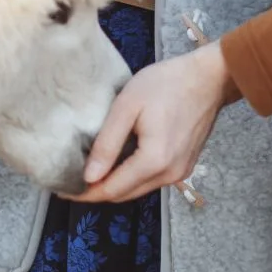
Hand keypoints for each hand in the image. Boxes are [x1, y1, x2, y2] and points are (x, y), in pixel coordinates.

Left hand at [71, 42, 240, 204]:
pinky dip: (132, 177)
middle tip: (71, 181)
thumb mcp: (128, 106)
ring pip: (138, 189)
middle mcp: (169, 174)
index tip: (62, 190)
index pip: (111, 190)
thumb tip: (89, 177)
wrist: (210, 77)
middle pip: (124, 194)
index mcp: (153, 161)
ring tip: (91, 172)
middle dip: (96, 191)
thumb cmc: (167, 84)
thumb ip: (108, 143)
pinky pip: (151, 180)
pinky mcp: (185, 165)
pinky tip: (118, 163)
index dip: (84, 193)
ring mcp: (180, 172)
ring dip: (114, 184)